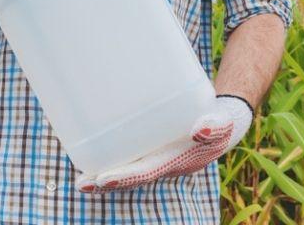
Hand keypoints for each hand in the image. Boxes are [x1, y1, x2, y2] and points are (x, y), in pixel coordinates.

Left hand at [76, 95, 253, 193]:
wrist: (222, 121)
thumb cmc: (220, 121)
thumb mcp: (222, 122)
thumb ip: (214, 125)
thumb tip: (198, 129)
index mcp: (176, 162)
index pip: (146, 172)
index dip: (125, 176)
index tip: (103, 179)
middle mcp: (163, 165)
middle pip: (131, 177)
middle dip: (105, 182)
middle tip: (81, 183)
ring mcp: (156, 158)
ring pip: (126, 170)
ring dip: (103, 175)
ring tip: (80, 179)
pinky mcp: (151, 147)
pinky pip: (129, 156)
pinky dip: (111, 158)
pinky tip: (93, 149)